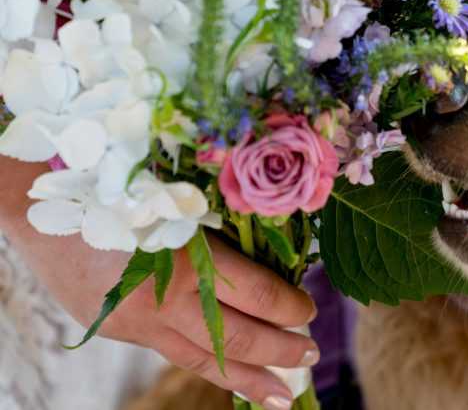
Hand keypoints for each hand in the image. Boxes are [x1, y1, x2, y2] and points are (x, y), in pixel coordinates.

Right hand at [1, 160, 317, 409]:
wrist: (46, 206)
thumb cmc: (123, 188)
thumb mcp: (183, 205)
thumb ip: (224, 236)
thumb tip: (275, 263)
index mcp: (190, 258)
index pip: (259, 296)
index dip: (291, 308)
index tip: (310, 310)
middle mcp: (166, 299)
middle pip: (237, 338)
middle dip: (280, 350)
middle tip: (311, 355)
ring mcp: (140, 321)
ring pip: (205, 359)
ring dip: (248, 378)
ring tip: (281, 393)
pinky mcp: (120, 330)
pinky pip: (174, 352)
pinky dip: (207, 363)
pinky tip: (229, 371)